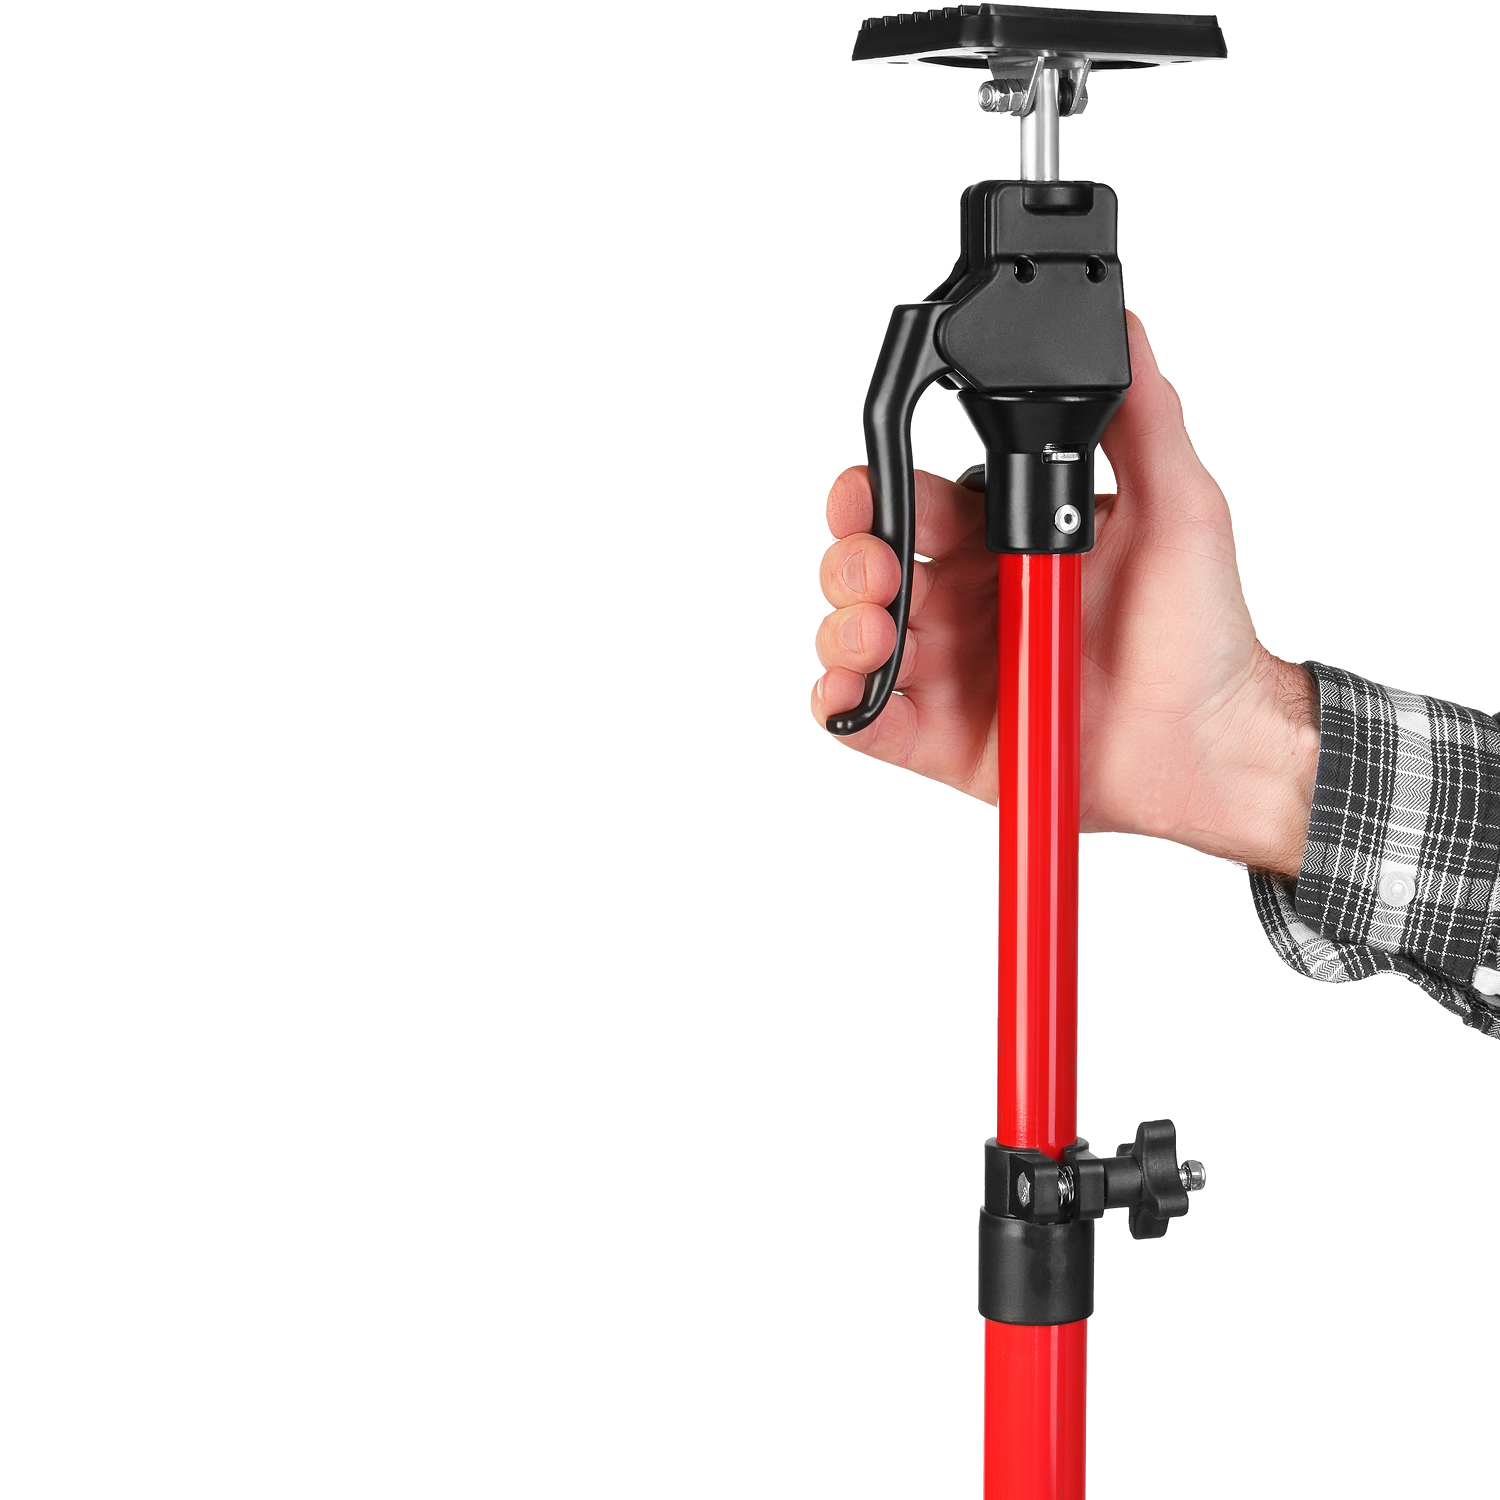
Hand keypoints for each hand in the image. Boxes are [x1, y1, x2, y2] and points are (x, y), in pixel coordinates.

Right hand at [811, 313, 1317, 876]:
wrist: (1213, 747)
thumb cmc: (1202, 634)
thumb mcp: (1183, 510)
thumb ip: (1145, 419)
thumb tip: (1127, 330)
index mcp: (1005, 540)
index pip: (913, 500)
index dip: (879, 489)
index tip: (874, 490)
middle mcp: (965, 601)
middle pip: (866, 563)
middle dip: (851, 557)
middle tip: (880, 570)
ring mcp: (948, 670)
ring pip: (852, 636)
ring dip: (842, 627)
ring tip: (878, 634)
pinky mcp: (940, 738)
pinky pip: (864, 721)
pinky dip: (841, 702)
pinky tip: (856, 691)